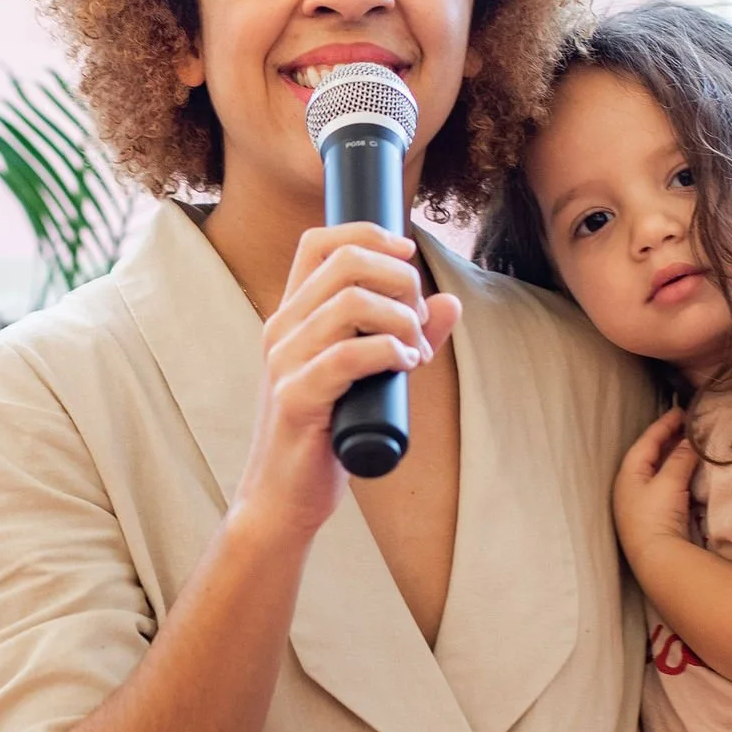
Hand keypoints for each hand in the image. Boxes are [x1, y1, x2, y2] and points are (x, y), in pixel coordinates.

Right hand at [231, 220, 460, 545]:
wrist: (283, 498)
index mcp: (293, 316)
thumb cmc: (324, 435)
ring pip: (350, 304)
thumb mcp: (366, 376)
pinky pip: (348, 356)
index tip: (407, 253)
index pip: (319, 242)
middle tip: (419, 320)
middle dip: (401, 280)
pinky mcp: (297, 399)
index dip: (369, 233)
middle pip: (345, 263)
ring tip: (415, 350)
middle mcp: (282, 330)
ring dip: (401, 319)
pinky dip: (389, 352)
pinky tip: (405, 366)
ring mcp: (285, 362)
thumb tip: (449, 303)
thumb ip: (403, 337)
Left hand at [612, 406, 697, 569]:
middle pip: (650, 456)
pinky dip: (677, 475)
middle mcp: (630, 487)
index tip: (681, 411)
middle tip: (688, 426)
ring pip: (658, 472)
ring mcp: (641, 504)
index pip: (646, 442)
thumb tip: (690, 442)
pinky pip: (666, 487)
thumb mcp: (669, 482)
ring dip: (674, 458)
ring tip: (691, 445)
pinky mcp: (654, 518)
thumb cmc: (656, 517)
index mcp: (628, 474)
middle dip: (668, 440)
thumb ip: (680, 459)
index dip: (664, 425)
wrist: (657, 561)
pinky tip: (689, 474)